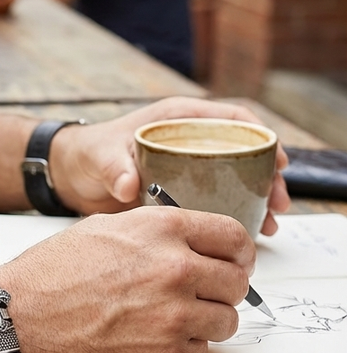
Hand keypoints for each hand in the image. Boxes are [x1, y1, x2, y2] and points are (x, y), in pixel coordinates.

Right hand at [0, 206, 253, 352]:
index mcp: (162, 229)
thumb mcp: (106, 228)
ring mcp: (175, 316)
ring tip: (171, 318)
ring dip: (206, 321)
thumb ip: (156, 232)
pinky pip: (202, 352)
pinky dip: (184, 348)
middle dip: (223, 289)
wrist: (19, 320)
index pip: (234, 237)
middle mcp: (176, 269)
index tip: (234, 262)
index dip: (238, 253)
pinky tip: (153, 338)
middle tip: (201, 294)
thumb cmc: (52, 274)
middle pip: (237, 282)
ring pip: (226, 321)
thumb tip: (191, 242)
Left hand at [49, 97, 289, 235]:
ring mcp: (189, 166)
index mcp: (177, 119)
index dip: (259, 135)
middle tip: (280, 201)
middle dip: (267, 175)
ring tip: (271, 224)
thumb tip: (130, 185)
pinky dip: (235, 214)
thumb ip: (115, 167)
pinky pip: (218, 199)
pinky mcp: (183, 191)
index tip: (276, 157)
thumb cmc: (87, 154)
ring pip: (236, 178)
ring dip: (257, 198)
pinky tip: (248, 233)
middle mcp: (189, 140)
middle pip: (242, 152)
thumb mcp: (100, 156)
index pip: (230, 118)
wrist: (71, 176)